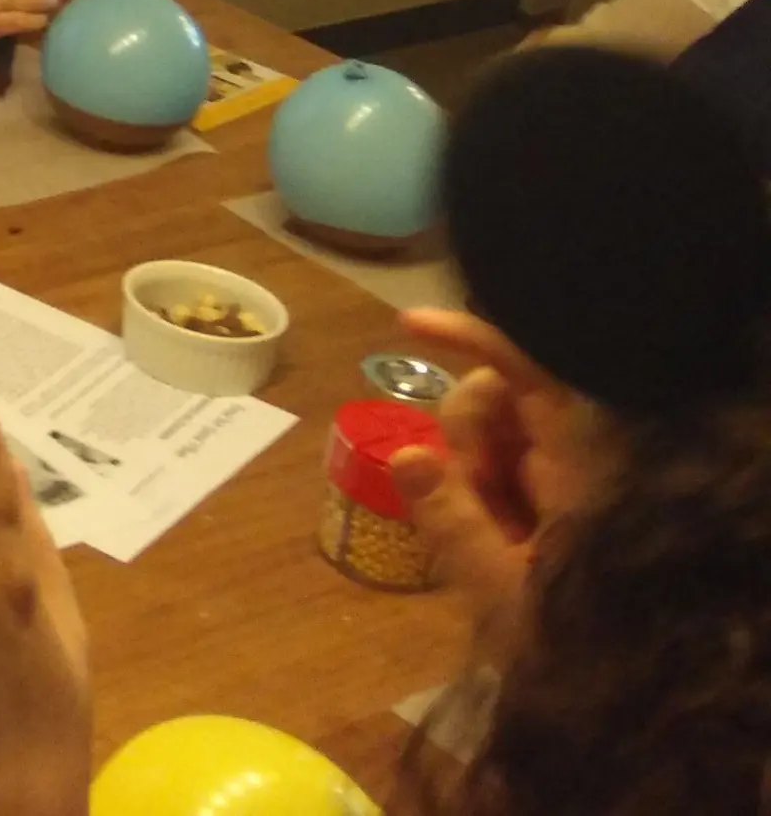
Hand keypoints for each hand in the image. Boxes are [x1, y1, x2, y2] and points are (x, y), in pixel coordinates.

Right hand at [389, 308, 608, 650]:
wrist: (614, 694)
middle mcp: (572, 464)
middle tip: (463, 497)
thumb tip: (406, 452)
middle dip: (463, 431)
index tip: (409, 326)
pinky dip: (474, 487)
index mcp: (575, 473)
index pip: (529, 375)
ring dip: (466, 467)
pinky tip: (481, 535)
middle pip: (498, 398)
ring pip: (492, 433)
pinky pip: (498, 468)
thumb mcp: (501, 592)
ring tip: (476, 532)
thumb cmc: (570, 648)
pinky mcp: (548, 502)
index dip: (474, 337)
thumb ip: (452, 521)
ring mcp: (560, 482)